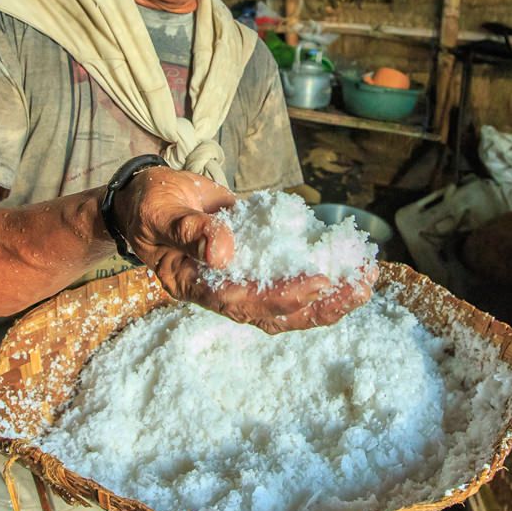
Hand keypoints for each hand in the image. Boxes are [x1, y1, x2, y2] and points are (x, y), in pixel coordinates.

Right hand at [111, 169, 378, 332]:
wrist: (146, 196)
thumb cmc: (146, 207)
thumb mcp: (160, 213)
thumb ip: (189, 232)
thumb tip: (224, 253)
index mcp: (198, 286)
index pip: (245, 301)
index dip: (283, 297)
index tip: (319, 283)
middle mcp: (224, 288)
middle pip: (277, 313)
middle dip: (322, 305)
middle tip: (360, 290)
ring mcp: (242, 274)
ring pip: (289, 298)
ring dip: (329, 295)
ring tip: (366, 281)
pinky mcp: (255, 255)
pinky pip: (290, 270)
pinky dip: (319, 268)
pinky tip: (350, 259)